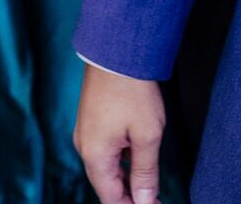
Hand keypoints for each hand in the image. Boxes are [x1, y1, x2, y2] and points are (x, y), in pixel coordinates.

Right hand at [75, 65, 165, 203]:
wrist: (115, 52)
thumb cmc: (131, 91)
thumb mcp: (147, 136)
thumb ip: (145, 173)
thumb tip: (145, 202)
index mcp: (95, 156)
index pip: (112, 198)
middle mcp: (84, 147)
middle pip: (106, 186)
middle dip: (130, 196)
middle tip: (156, 198)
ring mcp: (85, 133)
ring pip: (105, 169)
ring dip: (126, 180)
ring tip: (151, 183)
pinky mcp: (90, 122)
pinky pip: (104, 153)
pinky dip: (121, 163)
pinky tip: (138, 159)